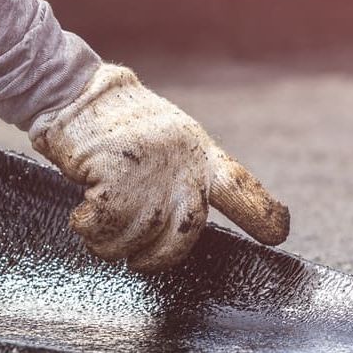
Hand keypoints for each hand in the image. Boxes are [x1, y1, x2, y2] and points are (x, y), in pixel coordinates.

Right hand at [29, 64, 288, 271]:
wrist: (75, 92)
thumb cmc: (116, 127)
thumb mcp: (165, 144)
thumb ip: (181, 177)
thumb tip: (181, 226)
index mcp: (199, 153)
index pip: (239, 186)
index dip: (261, 213)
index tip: (277, 234)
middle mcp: (180, 160)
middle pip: (187, 231)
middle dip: (159, 256)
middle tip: (138, 260)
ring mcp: (148, 166)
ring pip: (138, 235)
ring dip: (112, 243)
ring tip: (96, 227)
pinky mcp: (113, 170)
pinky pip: (104, 225)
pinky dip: (88, 229)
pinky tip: (80, 216)